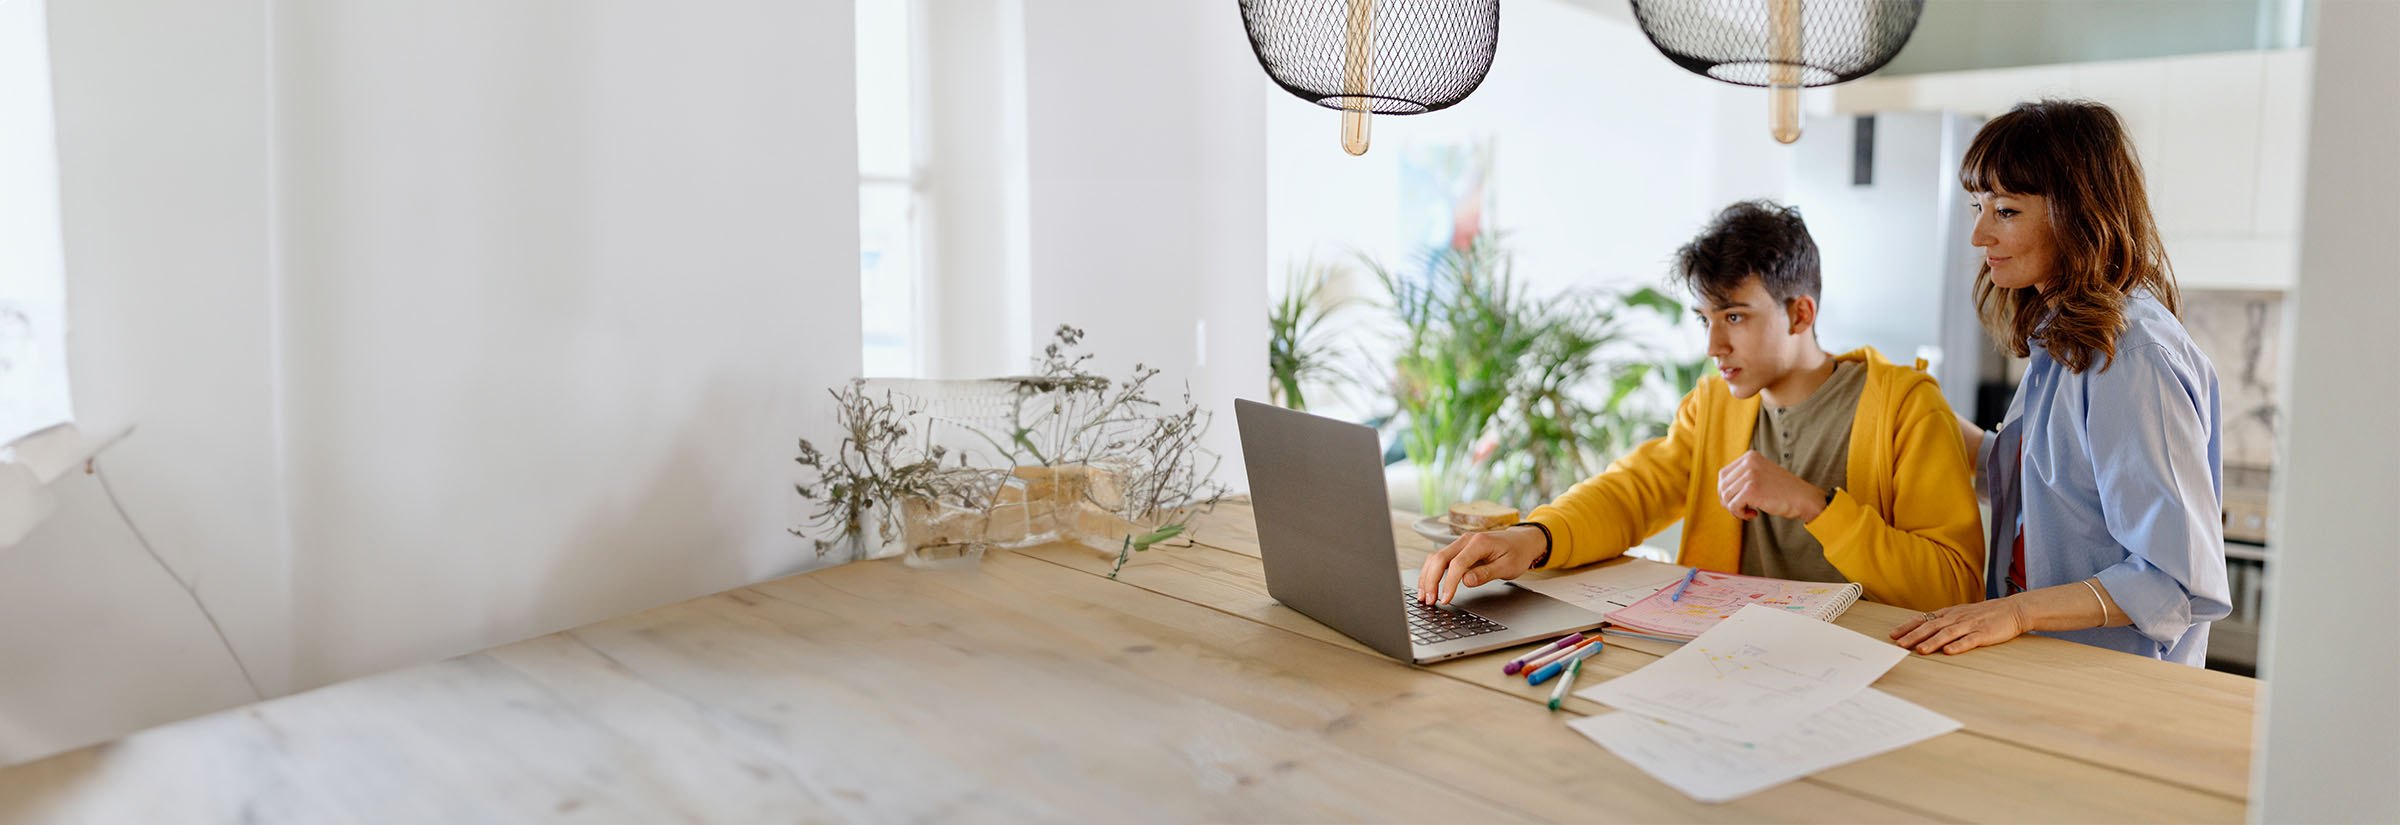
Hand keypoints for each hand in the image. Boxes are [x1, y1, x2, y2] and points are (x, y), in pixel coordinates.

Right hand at [1416, 525, 1545, 604]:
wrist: (1521, 541)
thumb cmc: (1517, 553)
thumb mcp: (1508, 567)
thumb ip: (1486, 574)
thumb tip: (1465, 582)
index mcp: (1479, 542)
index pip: (1457, 564)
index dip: (1449, 583)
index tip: (1445, 599)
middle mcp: (1466, 540)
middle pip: (1439, 558)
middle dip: (1431, 581)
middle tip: (1429, 600)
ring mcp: (1460, 543)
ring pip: (1435, 558)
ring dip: (1427, 577)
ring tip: (1424, 596)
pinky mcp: (1458, 549)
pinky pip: (1439, 559)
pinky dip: (1431, 572)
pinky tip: (1428, 585)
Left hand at [1717, 450, 1827, 521]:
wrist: (1804, 498)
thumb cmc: (1782, 491)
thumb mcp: (1761, 475)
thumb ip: (1743, 477)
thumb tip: (1720, 492)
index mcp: (1750, 456)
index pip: (1723, 474)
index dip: (1726, 491)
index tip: (1739, 501)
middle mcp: (1748, 462)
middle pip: (1722, 486)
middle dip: (1728, 502)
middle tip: (1743, 509)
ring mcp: (1750, 474)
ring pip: (1726, 497)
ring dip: (1735, 509)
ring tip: (1749, 512)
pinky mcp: (1751, 489)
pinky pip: (1733, 506)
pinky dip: (1740, 514)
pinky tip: (1754, 514)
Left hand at [1889, 599, 2030, 654]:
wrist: (2012, 610)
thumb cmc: (1984, 614)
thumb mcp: (1960, 614)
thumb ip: (1943, 621)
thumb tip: (1923, 630)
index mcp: (1949, 613)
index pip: (1924, 619)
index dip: (1908, 627)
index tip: (1893, 634)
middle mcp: (1956, 618)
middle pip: (1931, 626)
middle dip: (1914, 635)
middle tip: (1899, 644)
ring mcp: (1970, 625)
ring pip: (1947, 633)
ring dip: (1932, 642)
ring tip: (1919, 650)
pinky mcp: (1984, 634)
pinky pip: (1969, 640)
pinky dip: (1958, 645)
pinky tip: (1948, 651)